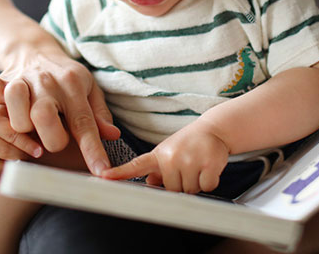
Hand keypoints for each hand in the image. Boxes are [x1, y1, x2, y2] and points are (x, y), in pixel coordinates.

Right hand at [0, 52, 119, 175]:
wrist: (37, 51)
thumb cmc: (67, 78)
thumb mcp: (90, 91)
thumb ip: (99, 114)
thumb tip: (112, 135)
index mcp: (73, 85)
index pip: (84, 122)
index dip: (93, 150)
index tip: (101, 173)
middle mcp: (47, 82)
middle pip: (44, 114)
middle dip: (50, 138)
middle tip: (50, 144)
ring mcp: (21, 79)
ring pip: (15, 101)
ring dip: (18, 123)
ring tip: (26, 131)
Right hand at [0, 103, 42, 185]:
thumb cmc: (14, 116)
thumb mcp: (20, 110)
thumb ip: (30, 115)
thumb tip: (48, 127)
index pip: (12, 136)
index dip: (28, 145)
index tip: (40, 151)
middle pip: (5, 153)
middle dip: (22, 156)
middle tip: (34, 156)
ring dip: (9, 169)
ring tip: (21, 163)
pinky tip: (6, 171)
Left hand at [102, 121, 229, 193]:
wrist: (214, 129)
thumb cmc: (189, 143)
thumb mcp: (169, 151)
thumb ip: (157, 168)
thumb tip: (149, 182)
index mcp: (158, 154)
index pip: (136, 165)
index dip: (119, 173)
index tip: (104, 177)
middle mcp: (171, 156)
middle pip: (172, 190)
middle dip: (182, 183)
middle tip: (188, 165)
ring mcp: (189, 160)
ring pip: (189, 191)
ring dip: (196, 182)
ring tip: (198, 164)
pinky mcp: (208, 164)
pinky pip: (206, 187)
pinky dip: (210, 181)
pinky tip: (209, 166)